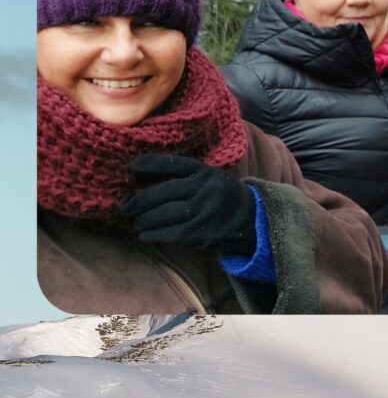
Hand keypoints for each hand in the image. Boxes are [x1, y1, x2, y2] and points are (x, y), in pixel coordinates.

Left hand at [121, 154, 256, 255]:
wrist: (252, 221)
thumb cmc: (224, 196)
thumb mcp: (212, 178)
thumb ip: (188, 176)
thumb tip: (146, 178)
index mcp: (206, 172)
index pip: (174, 164)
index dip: (151, 164)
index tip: (132, 166)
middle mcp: (204, 190)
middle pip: (163, 192)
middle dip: (139, 200)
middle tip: (124, 205)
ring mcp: (202, 212)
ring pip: (163, 215)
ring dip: (144, 219)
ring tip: (135, 220)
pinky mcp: (200, 233)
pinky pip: (169, 233)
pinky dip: (153, 234)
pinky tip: (145, 234)